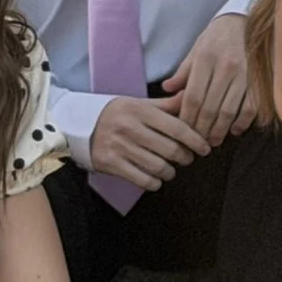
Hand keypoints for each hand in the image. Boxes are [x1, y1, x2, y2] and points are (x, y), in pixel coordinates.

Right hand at [88, 95, 211, 191]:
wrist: (76, 125)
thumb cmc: (114, 114)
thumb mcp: (138, 104)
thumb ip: (166, 105)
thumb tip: (192, 98)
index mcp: (139, 110)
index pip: (177, 127)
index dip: (196, 140)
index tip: (205, 147)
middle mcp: (130, 128)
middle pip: (171, 149)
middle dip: (185, 157)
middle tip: (188, 158)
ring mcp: (119, 147)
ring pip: (159, 166)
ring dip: (171, 171)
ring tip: (171, 169)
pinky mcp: (111, 164)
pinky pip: (142, 180)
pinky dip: (155, 182)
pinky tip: (156, 178)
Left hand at [163, 14, 255, 147]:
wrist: (245, 22)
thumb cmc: (216, 38)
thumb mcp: (196, 50)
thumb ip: (183, 72)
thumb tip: (167, 90)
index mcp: (205, 59)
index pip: (193, 97)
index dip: (188, 118)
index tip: (183, 130)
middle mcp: (225, 67)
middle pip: (210, 107)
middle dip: (202, 129)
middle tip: (197, 142)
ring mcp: (244, 74)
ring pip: (229, 110)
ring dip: (220, 130)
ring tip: (213, 141)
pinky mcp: (258, 79)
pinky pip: (251, 107)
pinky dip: (243, 122)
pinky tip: (235, 130)